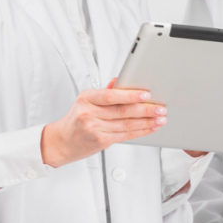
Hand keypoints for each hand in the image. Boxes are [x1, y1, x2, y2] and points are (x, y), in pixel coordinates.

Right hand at [41, 79, 166, 166]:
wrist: (61, 142)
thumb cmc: (76, 120)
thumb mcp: (86, 102)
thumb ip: (104, 92)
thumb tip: (119, 80)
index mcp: (86, 98)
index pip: (111, 96)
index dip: (130, 95)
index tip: (146, 94)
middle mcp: (89, 113)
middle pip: (122, 111)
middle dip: (145, 109)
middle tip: (160, 107)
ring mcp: (95, 128)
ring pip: (127, 124)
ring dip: (147, 121)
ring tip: (160, 118)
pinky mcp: (101, 141)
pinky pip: (125, 135)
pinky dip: (140, 131)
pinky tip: (150, 127)